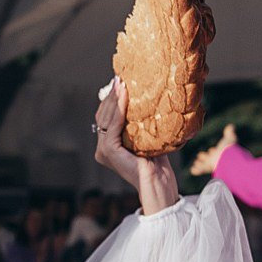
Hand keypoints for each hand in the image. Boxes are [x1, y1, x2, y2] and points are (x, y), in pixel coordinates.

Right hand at [93, 79, 178, 213]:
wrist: (159, 182)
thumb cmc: (157, 163)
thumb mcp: (146, 137)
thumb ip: (140, 123)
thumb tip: (144, 99)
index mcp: (108, 147)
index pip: (106, 118)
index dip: (112, 100)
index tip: (120, 83)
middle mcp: (102, 149)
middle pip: (103, 115)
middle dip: (112, 96)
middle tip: (120, 79)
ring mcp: (103, 150)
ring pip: (106, 117)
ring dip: (115, 98)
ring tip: (122, 83)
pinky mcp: (108, 150)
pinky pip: (113, 124)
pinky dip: (119, 108)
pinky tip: (125, 95)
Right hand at [189, 123, 237, 177]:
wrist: (227, 158)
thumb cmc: (228, 148)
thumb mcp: (229, 138)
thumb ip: (229, 133)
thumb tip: (231, 126)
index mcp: (219, 152)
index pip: (215, 152)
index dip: (213, 151)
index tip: (212, 150)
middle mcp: (215, 159)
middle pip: (208, 158)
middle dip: (204, 157)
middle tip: (200, 156)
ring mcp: (210, 164)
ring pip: (203, 165)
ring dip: (199, 164)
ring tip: (196, 163)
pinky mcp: (206, 168)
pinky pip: (199, 170)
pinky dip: (196, 170)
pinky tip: (193, 170)